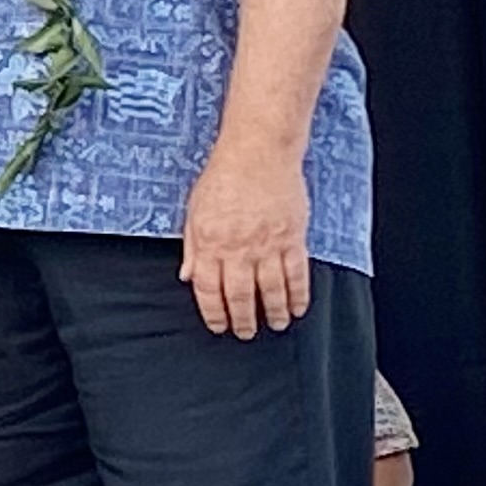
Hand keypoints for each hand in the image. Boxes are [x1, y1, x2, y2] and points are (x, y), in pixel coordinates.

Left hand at [180, 142, 313, 338]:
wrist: (258, 152)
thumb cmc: (223, 178)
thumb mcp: (195, 212)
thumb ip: (192, 248)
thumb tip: (186, 277)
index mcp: (210, 243)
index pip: (208, 290)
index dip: (213, 313)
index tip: (219, 326)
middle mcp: (238, 249)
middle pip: (239, 296)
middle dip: (243, 320)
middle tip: (246, 333)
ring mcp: (267, 245)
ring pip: (271, 290)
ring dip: (272, 313)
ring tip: (275, 325)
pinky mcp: (292, 238)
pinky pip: (297, 274)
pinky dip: (299, 295)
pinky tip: (298, 307)